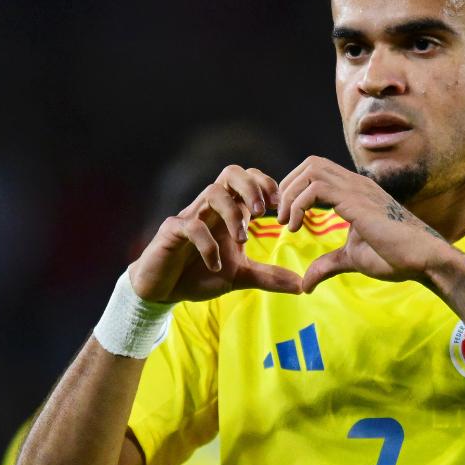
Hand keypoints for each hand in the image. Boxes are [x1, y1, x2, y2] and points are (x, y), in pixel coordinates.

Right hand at [128, 166, 302, 302]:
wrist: (162, 291)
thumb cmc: (199, 275)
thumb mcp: (240, 277)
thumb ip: (269, 277)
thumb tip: (302, 285)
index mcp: (228, 212)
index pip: (248, 180)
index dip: (266, 185)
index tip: (281, 208)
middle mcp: (210, 208)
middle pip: (231, 173)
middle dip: (251, 187)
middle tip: (265, 211)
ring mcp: (189, 217)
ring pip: (212, 192)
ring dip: (232, 214)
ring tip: (242, 239)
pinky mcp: (171, 232)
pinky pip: (191, 226)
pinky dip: (208, 245)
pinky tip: (216, 264)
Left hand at [275, 156, 457, 292]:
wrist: (425, 260)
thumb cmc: (397, 257)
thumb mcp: (352, 259)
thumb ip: (328, 264)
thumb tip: (306, 283)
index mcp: (356, 192)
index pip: (317, 171)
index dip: (295, 188)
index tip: (286, 215)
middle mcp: (356, 184)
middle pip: (311, 163)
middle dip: (288, 186)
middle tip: (281, 216)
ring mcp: (358, 190)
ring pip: (311, 170)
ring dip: (291, 194)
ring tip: (287, 223)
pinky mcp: (357, 202)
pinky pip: (317, 187)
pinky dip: (298, 204)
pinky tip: (297, 226)